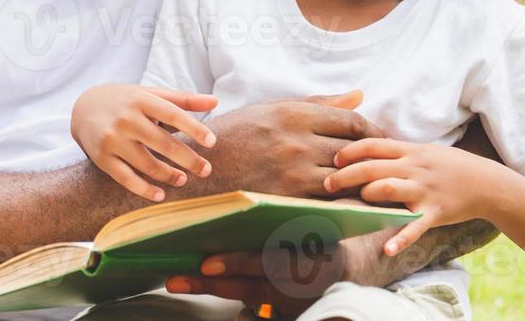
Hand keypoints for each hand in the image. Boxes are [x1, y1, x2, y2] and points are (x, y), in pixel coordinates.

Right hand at [70, 84, 217, 200]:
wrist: (83, 107)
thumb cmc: (125, 101)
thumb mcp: (150, 94)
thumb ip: (182, 99)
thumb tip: (215, 102)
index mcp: (141, 99)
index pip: (172, 114)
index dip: (193, 128)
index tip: (212, 142)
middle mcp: (126, 118)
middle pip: (162, 143)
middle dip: (187, 158)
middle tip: (206, 170)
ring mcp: (112, 139)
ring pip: (146, 163)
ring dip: (168, 175)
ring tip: (183, 180)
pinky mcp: (101, 158)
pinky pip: (125, 178)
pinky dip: (143, 189)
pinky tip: (160, 195)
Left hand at [163, 243, 359, 319]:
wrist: (348, 270)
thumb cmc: (318, 239)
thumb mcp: (304, 226)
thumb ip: (274, 225)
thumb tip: (229, 215)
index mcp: (304, 259)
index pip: (265, 263)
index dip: (235, 264)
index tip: (206, 264)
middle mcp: (297, 287)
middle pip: (247, 288)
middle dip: (209, 285)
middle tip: (176, 280)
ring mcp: (291, 307)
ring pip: (248, 301)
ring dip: (214, 291)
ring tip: (180, 281)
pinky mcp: (287, 318)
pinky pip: (255, 312)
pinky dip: (231, 302)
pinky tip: (205, 286)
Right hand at [205, 91, 379, 197]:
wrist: (199, 171)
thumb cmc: (235, 136)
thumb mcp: (271, 109)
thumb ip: (318, 104)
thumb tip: (359, 95)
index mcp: (294, 114)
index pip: (352, 122)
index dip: (374, 133)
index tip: (381, 141)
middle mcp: (297, 142)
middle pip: (354, 150)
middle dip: (372, 159)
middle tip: (384, 166)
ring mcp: (292, 174)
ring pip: (345, 179)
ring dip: (361, 184)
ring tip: (373, 187)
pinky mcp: (287, 201)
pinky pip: (328, 203)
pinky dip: (344, 204)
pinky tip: (352, 205)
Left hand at [325, 137, 508, 255]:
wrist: (487, 183)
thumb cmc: (450, 166)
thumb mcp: (424, 150)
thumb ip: (397, 151)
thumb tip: (365, 150)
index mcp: (410, 151)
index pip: (372, 146)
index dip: (349, 152)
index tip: (333, 160)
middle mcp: (414, 168)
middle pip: (372, 168)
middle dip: (346, 176)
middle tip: (327, 185)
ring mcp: (424, 190)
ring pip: (388, 190)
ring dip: (367, 196)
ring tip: (355, 206)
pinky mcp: (435, 212)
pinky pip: (415, 226)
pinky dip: (401, 238)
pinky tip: (387, 249)